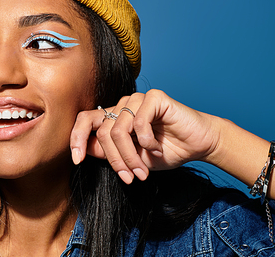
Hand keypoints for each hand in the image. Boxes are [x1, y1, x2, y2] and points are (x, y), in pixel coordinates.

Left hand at [70, 89, 220, 183]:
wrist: (198, 145)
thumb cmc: (165, 151)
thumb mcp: (132, 158)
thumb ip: (108, 152)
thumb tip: (84, 150)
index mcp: (114, 117)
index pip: (85, 120)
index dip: (77, 138)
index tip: (77, 160)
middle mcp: (122, 105)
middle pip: (102, 132)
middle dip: (115, 160)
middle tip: (129, 177)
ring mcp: (137, 99)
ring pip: (118, 131)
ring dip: (130, 157)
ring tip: (143, 171)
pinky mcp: (154, 97)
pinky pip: (139, 123)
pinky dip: (147, 142)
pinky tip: (157, 149)